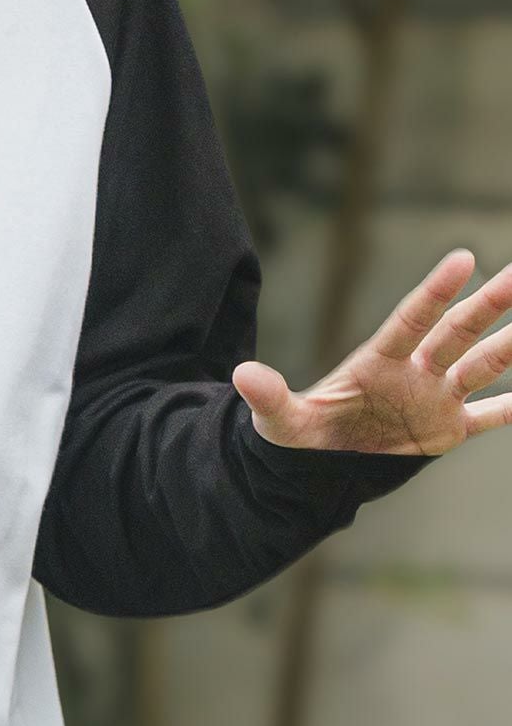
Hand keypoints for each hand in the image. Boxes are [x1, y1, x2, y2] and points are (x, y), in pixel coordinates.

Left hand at [231, 248, 511, 456]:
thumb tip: (242, 375)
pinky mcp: (445, 430)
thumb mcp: (280, 422)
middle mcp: (412, 373)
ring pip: (481, 366)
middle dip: (489, 304)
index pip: (411, 321)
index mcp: (376, 362)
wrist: (316, 466)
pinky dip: (511, 407)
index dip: (434, 292)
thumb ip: (269, 398)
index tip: (462, 258)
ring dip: (511, 345)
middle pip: (456, 332)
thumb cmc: (298, 437)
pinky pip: (488, 416)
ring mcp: (433, 399)